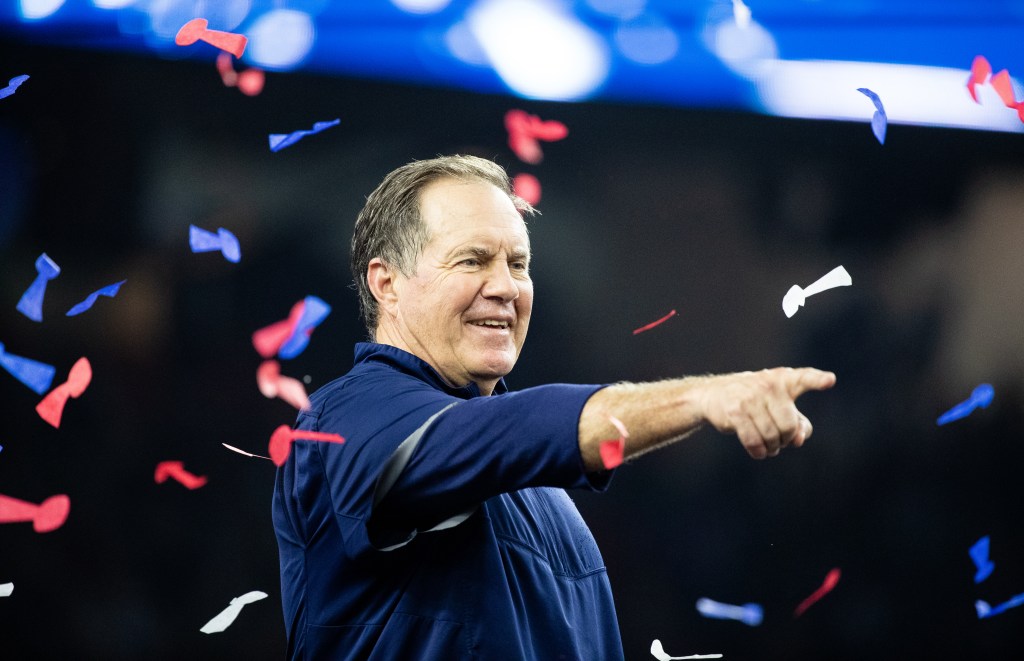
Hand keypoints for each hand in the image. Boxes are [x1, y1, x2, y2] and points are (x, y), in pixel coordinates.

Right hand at [695, 367, 835, 458]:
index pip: (804, 378)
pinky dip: (758, 452)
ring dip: (772, 448)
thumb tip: (798, 440)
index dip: (817, 380)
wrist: (714, 394)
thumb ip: (798, 423)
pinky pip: (753, 440)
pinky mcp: (735, 411)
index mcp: (783, 380)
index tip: (830, 380)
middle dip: (785, 439)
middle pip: (789, 426)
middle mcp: (768, 385)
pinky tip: (759, 453)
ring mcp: (750, 397)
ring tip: (769, 447)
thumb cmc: (754, 401)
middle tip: (779, 440)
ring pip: (771, 436)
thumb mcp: (778, 406)